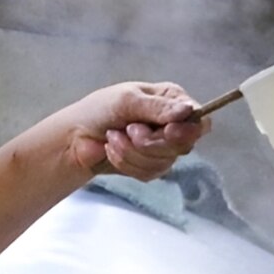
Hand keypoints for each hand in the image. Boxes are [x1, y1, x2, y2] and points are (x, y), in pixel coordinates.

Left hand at [58, 81, 210, 179]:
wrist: (75, 137)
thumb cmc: (100, 110)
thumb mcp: (127, 101)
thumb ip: (158, 107)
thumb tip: (188, 110)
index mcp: (171, 100)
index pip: (199, 119)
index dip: (186, 129)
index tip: (166, 131)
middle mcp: (172, 124)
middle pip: (184, 144)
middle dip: (151, 141)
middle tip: (129, 130)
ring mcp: (162, 148)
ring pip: (165, 161)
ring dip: (133, 151)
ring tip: (114, 137)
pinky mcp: (150, 167)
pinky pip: (150, 173)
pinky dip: (127, 163)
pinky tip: (112, 151)